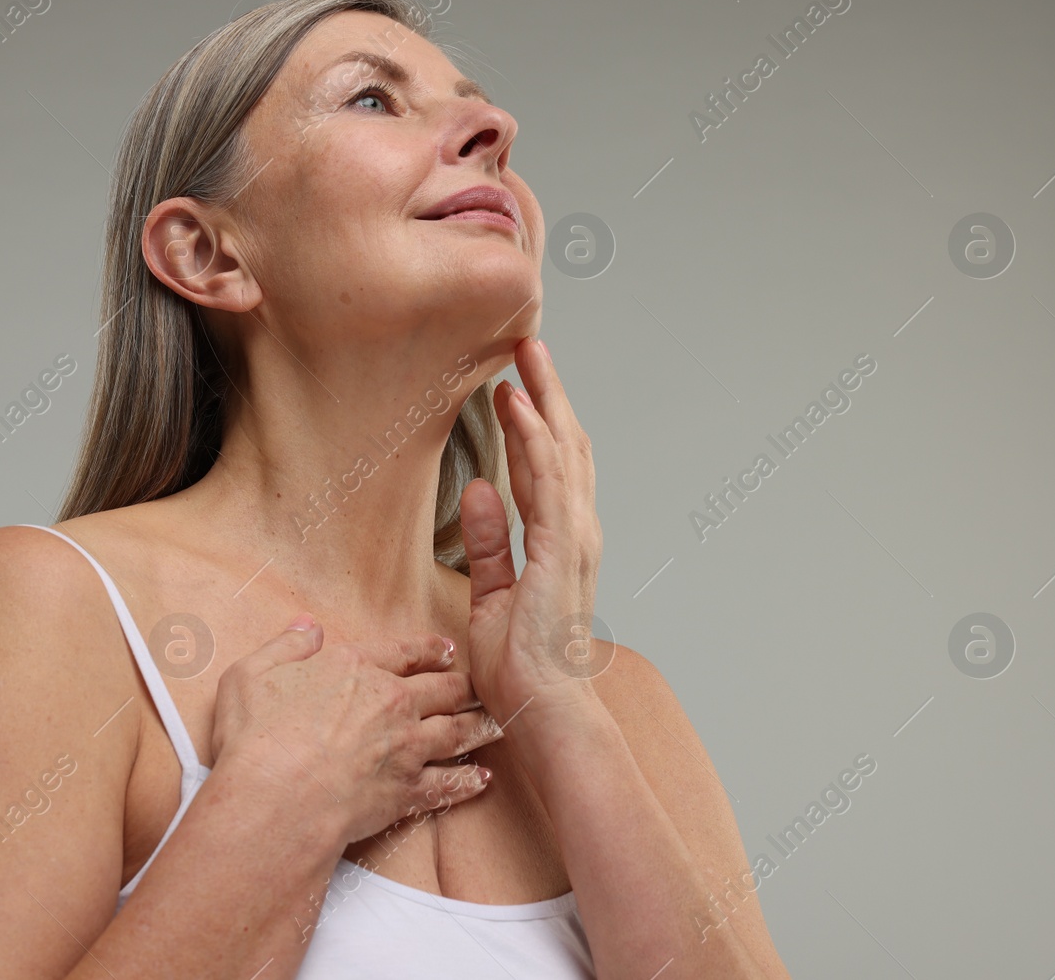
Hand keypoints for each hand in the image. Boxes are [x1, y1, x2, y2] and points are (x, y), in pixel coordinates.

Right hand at [211, 618, 504, 845]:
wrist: (278, 799)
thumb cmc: (258, 737)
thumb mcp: (252, 674)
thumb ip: (285, 646)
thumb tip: (306, 627)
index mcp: (357, 668)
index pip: (404, 651)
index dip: (428, 649)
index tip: (445, 649)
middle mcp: (392, 703)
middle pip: (442, 688)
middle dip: (464, 685)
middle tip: (479, 686)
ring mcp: (406, 748)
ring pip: (456, 731)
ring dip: (478, 726)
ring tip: (495, 724)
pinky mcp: (408, 791)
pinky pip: (448, 784)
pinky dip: (468, 781)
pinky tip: (481, 779)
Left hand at [459, 336, 604, 732]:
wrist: (543, 712)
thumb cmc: (522, 668)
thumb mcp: (492, 596)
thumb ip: (488, 544)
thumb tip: (479, 491)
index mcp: (559, 543)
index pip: (548, 466)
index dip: (535, 419)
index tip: (515, 381)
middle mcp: (575, 532)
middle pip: (564, 445)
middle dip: (547, 391)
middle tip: (528, 342)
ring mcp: (573, 539)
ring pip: (562, 451)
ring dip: (544, 398)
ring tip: (526, 353)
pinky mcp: (561, 551)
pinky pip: (548, 484)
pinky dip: (536, 440)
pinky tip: (520, 407)